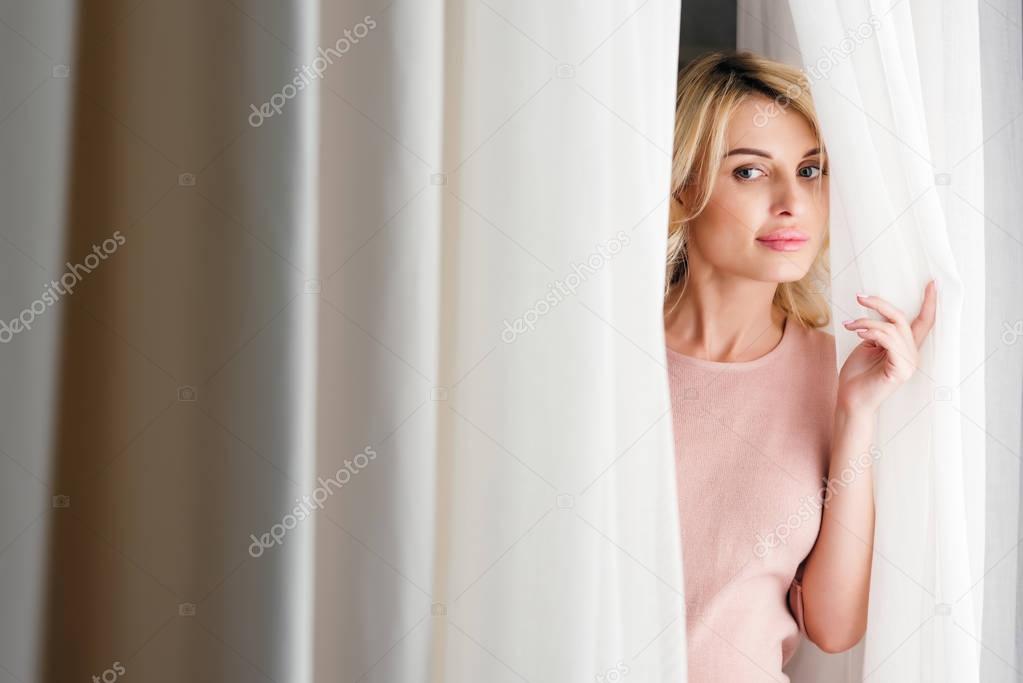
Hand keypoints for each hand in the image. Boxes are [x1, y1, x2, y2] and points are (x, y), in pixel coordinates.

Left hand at [837, 280, 936, 413]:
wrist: (850, 400)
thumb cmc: (856, 375)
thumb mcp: (867, 347)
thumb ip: (878, 332)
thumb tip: (877, 318)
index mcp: (905, 348)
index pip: (923, 322)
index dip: (929, 303)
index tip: (932, 283)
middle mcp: (911, 355)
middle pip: (901, 319)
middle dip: (880, 304)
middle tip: (860, 297)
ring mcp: (908, 363)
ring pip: (892, 328)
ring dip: (867, 322)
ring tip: (849, 325)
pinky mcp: (901, 370)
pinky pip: (889, 341)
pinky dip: (872, 332)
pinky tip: (858, 333)